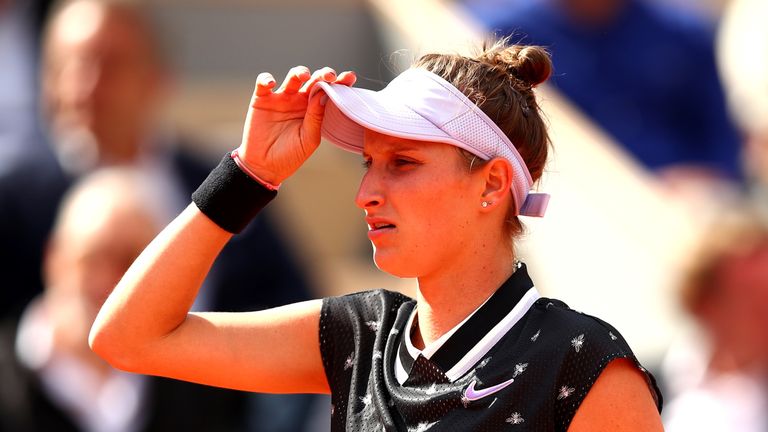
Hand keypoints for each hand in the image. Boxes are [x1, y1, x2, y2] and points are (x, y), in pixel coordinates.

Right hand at [236, 66, 355, 184]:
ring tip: (304, 76)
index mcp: (315, 110)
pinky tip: (272, 84)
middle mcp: (300, 100)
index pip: (330, 92)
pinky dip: (266, 79)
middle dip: (323, 74)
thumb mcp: (308, 139)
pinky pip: (263, 83)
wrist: (265, 167)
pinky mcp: (261, 100)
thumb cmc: (290, 156)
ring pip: (293, 77)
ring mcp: (282, 98)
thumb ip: (316, 117)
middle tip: (330, 76)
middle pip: (314, 80)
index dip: (340, 82)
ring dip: (299, 72)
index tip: (350, 78)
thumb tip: (323, 94)